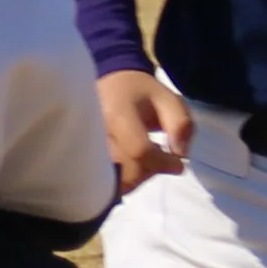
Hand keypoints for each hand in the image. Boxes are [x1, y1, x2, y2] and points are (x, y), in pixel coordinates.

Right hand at [97, 68, 192, 191]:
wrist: (106, 85)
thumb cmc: (139, 91)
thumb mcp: (168, 98)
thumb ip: (180, 124)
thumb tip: (180, 154)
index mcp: (117, 115)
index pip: (139, 151)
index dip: (162, 162)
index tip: (178, 162)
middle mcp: (96, 135)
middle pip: (126, 172)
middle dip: (151, 171)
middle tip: (161, 158)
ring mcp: (87, 149)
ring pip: (116, 182)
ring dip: (138, 177)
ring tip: (146, 159)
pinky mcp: (86, 160)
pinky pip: (106, 183)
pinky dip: (124, 180)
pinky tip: (132, 164)